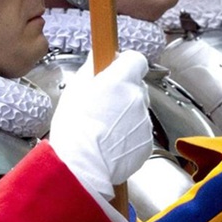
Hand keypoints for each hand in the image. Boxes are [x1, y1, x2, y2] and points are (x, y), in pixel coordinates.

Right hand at [49, 50, 151, 200]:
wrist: (81, 164)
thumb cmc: (74, 126)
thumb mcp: (75, 88)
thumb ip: (91, 68)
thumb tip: (98, 57)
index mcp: (122, 80)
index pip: (137, 59)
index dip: (127, 64)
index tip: (116, 70)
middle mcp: (138, 97)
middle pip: (137, 86)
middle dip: (124, 92)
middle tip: (104, 104)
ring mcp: (145, 121)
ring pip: (138, 111)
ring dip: (126, 115)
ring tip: (104, 129)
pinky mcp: (147, 143)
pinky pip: (139, 132)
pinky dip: (129, 135)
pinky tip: (110, 143)